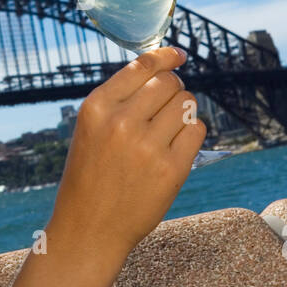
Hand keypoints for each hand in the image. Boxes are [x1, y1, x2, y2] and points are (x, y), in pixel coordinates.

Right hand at [48, 45, 205, 259]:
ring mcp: (147, 145)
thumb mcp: (90, 131)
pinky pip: (198, 130)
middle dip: (173, 91)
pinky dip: (192, 134)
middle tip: (165, 111)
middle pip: (169, 83)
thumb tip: (164, 70)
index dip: (166, 57)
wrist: (89, 230)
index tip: (179, 56)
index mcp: (96, 108)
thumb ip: (120, 101)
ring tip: (168, 132)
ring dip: (183, 113)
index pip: (142, 66)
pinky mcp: (171, 169)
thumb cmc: (90, 177)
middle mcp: (121, 122)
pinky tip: (176, 148)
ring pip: (187, 103)